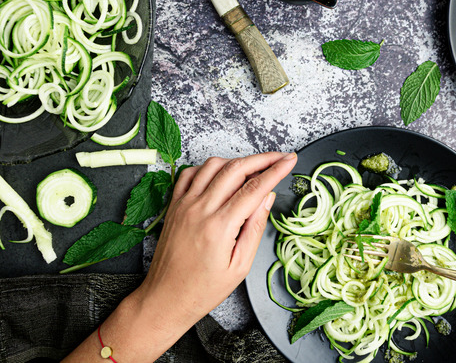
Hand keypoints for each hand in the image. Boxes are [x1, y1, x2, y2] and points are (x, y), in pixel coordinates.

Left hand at [64, 152, 297, 362]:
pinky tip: (221, 174)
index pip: (254, 188)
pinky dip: (209, 168)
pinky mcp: (174, 205)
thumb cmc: (201, 289)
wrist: (165, 298)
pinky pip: (191, 173)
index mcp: (219, 227)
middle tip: (280, 157)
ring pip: (213, 165)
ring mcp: (184, 205)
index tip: (290, 160)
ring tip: (254, 168)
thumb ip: (254, 228)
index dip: (276, 170)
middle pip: (236, 169)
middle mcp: (200, 210)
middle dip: (262, 159)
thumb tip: (266, 198)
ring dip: (237, 161)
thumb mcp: (239, 267)